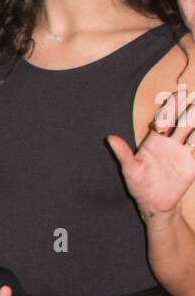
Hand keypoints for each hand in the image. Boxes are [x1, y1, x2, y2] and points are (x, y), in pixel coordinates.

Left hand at [107, 85, 194, 221]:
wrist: (154, 203)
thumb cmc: (139, 185)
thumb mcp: (130, 170)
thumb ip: (123, 153)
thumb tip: (109, 138)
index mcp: (155, 140)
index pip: (164, 119)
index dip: (172, 105)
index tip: (179, 92)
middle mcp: (170, 142)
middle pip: (182, 121)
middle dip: (189, 108)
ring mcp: (182, 152)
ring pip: (193, 132)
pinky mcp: (191, 163)